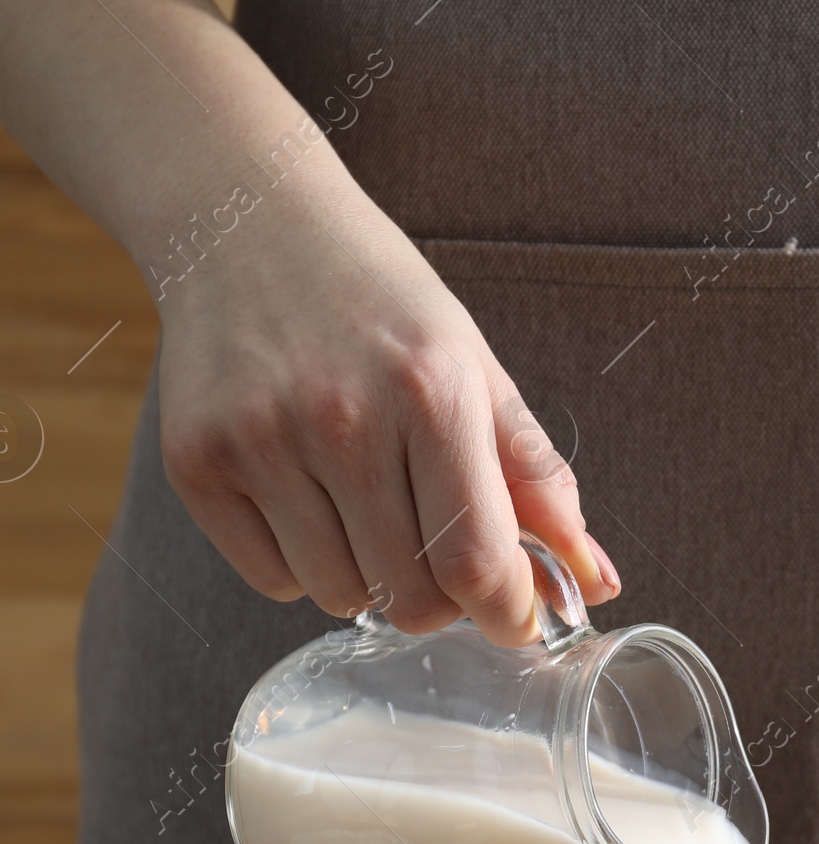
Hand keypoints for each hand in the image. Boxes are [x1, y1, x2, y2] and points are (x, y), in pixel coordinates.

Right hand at [158, 184, 618, 641]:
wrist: (250, 225)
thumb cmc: (379, 306)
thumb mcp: (477, 372)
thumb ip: (537, 482)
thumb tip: (596, 582)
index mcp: (432, 392)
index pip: (477, 561)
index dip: (507, 614)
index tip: (516, 618)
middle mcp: (342, 419)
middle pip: (410, 599)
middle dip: (440, 596)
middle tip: (434, 546)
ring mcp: (260, 442)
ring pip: (342, 597)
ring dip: (368, 577)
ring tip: (364, 502)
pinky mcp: (196, 463)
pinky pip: (272, 581)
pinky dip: (301, 563)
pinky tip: (305, 495)